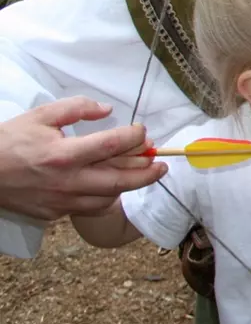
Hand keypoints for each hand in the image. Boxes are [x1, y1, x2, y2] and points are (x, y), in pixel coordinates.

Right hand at [0, 97, 166, 220]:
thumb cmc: (9, 142)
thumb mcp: (40, 115)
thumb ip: (76, 109)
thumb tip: (107, 110)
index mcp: (63, 154)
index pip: (111, 146)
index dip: (133, 137)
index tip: (142, 132)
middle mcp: (66, 181)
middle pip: (119, 181)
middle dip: (147, 173)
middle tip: (162, 165)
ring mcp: (61, 202)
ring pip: (107, 198)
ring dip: (128, 186)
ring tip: (141, 173)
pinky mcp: (55, 214)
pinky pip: (89, 208)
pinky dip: (105, 197)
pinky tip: (111, 186)